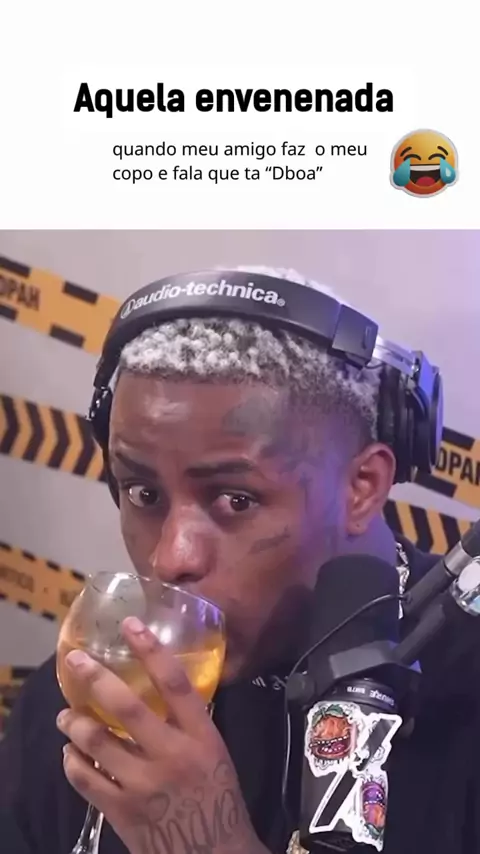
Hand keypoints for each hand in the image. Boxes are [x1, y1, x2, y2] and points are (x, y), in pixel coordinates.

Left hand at [56, 617, 266, 853]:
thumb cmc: (217, 797)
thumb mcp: (215, 752)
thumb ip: (189, 722)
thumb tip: (160, 685)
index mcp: (201, 737)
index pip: (176, 684)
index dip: (151, 650)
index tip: (130, 624)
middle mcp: (171, 755)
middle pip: (126, 708)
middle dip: (95, 679)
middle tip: (74, 661)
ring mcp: (143, 785)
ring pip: (97, 742)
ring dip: (75, 722)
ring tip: (65, 715)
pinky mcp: (122, 812)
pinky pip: (86, 779)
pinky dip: (72, 761)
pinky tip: (71, 752)